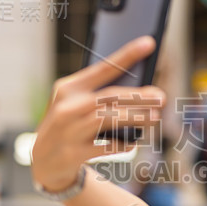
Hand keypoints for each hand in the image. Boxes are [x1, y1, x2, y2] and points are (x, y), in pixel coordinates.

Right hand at [31, 36, 165, 191]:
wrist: (44, 162)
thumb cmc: (69, 126)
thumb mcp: (75, 104)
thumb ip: (100, 96)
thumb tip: (143, 93)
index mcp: (68, 88)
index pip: (103, 68)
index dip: (127, 55)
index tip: (149, 43)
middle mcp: (66, 107)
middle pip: (110, 96)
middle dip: (139, 96)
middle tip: (162, 97)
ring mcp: (69, 131)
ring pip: (109, 119)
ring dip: (136, 117)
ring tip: (156, 116)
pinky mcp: (73, 153)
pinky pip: (106, 146)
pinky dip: (123, 143)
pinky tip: (135, 141)